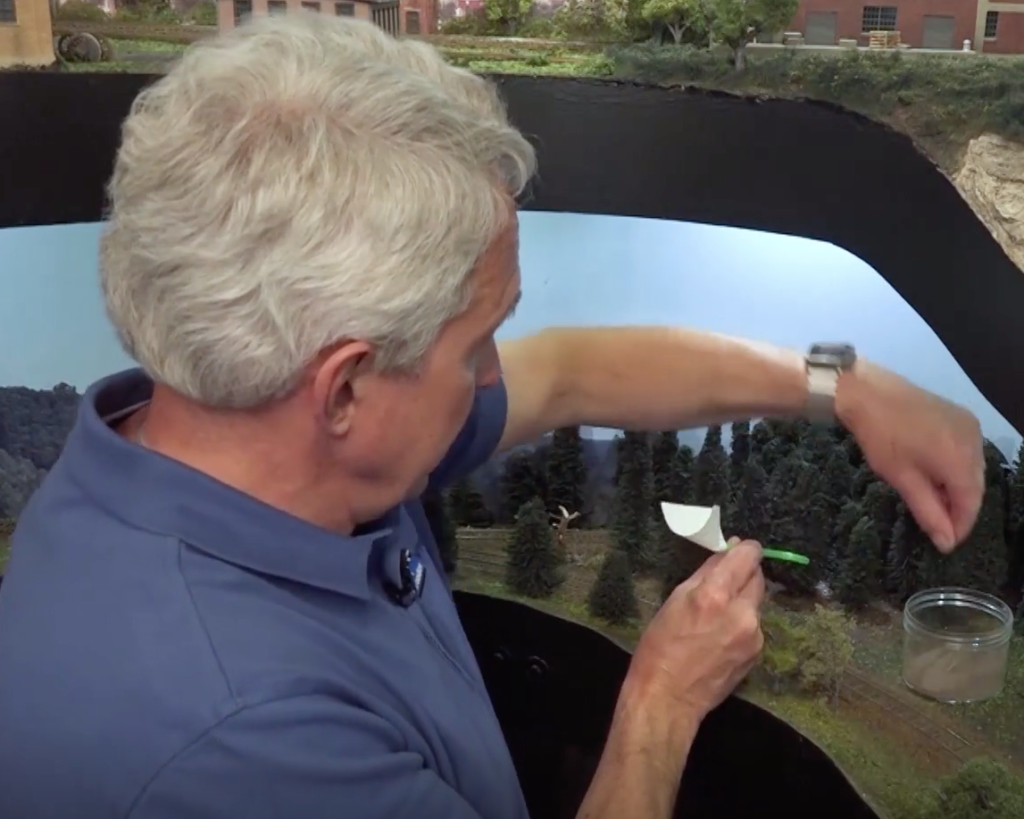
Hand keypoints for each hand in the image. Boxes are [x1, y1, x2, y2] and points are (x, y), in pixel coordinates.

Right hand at [626, 539, 765, 724]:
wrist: (668, 698)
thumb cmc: (659, 646)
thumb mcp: (674, 600)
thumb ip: (705, 573)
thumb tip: (726, 552)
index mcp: (715, 595)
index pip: (748, 555)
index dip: (744, 548)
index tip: (735, 550)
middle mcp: (742, 612)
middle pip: (757, 577)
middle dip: (743, 574)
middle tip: (722, 583)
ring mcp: (754, 635)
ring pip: (755, 602)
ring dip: (742, 601)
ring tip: (716, 617)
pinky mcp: (757, 653)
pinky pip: (754, 625)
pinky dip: (742, 623)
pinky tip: (720, 637)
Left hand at [837, 361, 984, 553]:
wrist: (867, 389)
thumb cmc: (880, 436)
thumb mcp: (901, 478)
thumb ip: (928, 511)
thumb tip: (947, 542)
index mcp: (961, 458)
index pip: (971, 502)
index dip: (960, 526)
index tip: (944, 544)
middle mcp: (974, 441)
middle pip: (974, 486)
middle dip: (958, 508)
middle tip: (937, 526)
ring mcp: (970, 425)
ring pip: (971, 469)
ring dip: (956, 489)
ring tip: (933, 503)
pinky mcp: (960, 416)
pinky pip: (966, 451)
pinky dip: (954, 468)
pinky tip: (935, 476)